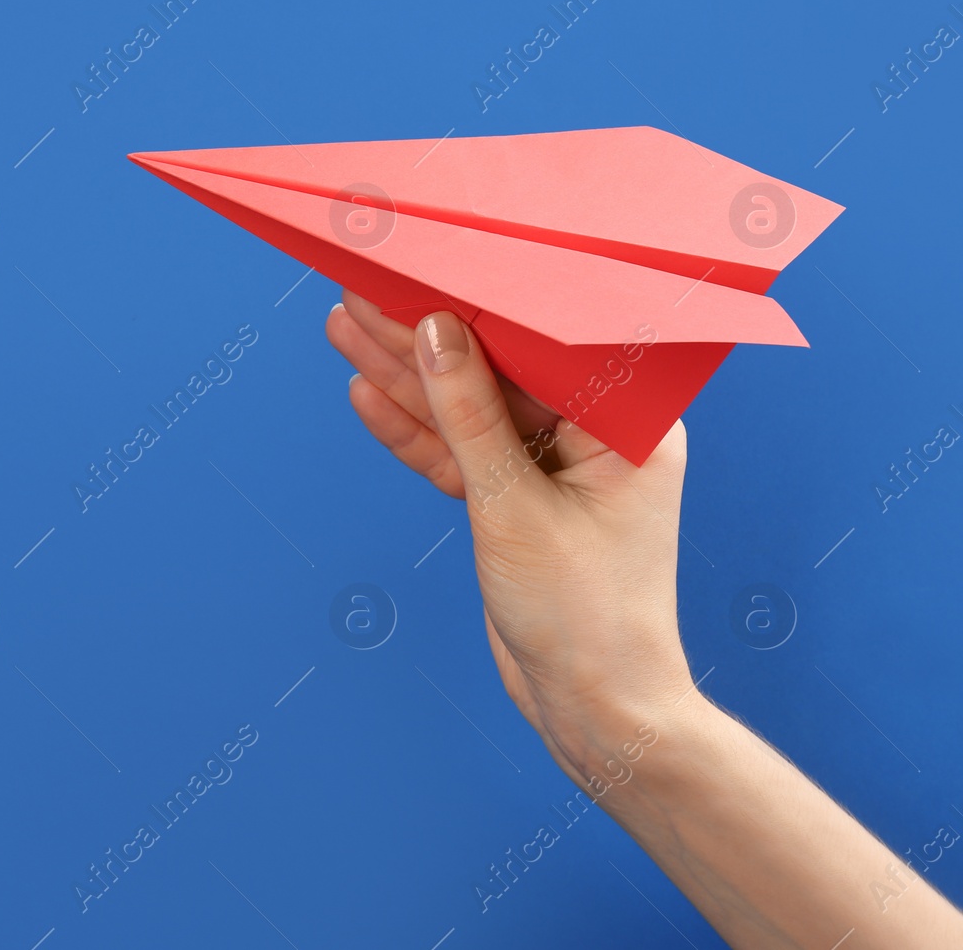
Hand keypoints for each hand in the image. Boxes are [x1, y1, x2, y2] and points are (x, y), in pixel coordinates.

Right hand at [326, 290, 693, 783]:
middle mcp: (596, 435)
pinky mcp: (518, 502)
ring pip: (469, 409)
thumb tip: (432, 329)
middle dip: (425, 336)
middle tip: (363, 288)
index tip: (423, 264)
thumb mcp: (513, 504)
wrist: (592, 711)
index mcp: (630, 422)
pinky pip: (461, 454)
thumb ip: (468, 414)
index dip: (480, 299)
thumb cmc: (584, 615)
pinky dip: (416, 432)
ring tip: (346, 328)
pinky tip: (367, 394)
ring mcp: (554, 469)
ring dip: (407, 377)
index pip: (547, 339)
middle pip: (497, 368)